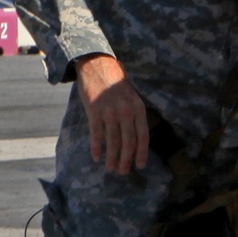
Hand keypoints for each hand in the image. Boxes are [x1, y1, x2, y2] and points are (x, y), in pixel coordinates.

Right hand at [74, 53, 148, 173]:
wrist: (97, 65)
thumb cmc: (115, 83)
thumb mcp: (131, 97)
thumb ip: (134, 115)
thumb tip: (136, 139)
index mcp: (138, 108)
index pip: (143, 135)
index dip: (141, 152)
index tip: (140, 165)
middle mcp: (126, 111)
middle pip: (128, 141)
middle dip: (126, 159)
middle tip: (123, 172)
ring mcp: (110, 111)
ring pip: (113, 141)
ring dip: (112, 157)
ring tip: (111, 168)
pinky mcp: (94, 111)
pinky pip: (97, 134)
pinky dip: (97, 147)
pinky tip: (97, 157)